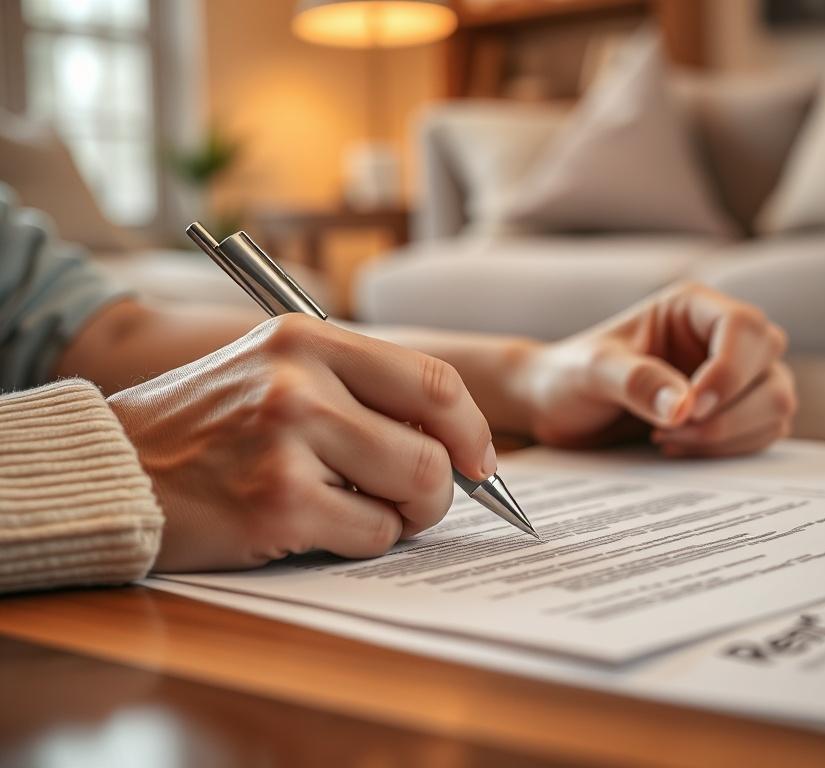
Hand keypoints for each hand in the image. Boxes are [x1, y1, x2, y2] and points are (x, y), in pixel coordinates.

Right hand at [107, 315, 495, 570]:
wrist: (111, 466)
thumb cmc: (204, 425)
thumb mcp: (273, 371)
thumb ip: (356, 389)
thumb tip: (454, 440)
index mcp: (306, 338)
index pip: (432, 379)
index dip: (471, 429)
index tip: (480, 462)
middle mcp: (300, 382)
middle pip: (433, 449)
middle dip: (441, 490)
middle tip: (416, 502)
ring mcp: (286, 443)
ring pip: (411, 494)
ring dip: (400, 517)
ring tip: (355, 510)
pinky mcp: (275, 505)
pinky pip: (369, 535)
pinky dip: (359, 542)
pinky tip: (313, 527)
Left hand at [515, 283, 795, 456]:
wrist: (558, 409)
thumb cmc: (570, 376)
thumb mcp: (591, 372)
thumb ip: (635, 381)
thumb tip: (684, 407)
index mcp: (692, 308)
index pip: (744, 327)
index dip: (729, 370)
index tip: (691, 407)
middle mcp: (721, 337)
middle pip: (770, 366)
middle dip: (729, 410)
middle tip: (671, 429)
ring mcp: (734, 375)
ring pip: (776, 403)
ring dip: (729, 433)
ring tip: (668, 438)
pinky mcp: (735, 411)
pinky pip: (765, 431)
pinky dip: (730, 448)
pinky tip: (678, 446)